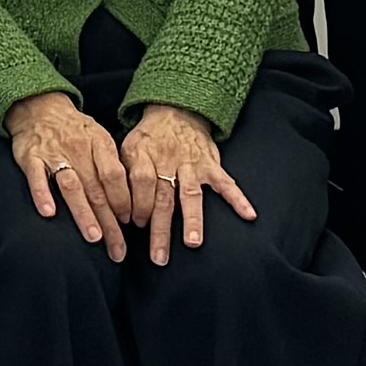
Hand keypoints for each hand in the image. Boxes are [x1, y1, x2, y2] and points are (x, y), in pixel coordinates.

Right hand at [5, 89, 128, 242]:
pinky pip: (37, 177)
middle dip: (109, 222)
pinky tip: (49, 213)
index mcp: (99, 144)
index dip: (124, 200)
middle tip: (118, 249)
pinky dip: (43, 194)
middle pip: (97, 189)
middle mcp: (78, 149)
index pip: (115, 175)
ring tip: (93, 237)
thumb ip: (111, 167)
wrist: (39, 107)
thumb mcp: (99, 139)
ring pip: (71, 186)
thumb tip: (130, 204)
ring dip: (83, 212)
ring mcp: (53, 153)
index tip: (130, 223)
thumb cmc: (75, 130)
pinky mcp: (30, 158)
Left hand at [115, 103, 254, 253]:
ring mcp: (191, 163)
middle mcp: (167, 160)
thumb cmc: (148, 138)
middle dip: (160, 228)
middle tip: (159, 256)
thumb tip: (117, 212)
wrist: (176, 109)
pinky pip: (226, 183)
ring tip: (193, 243)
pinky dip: (238, 199)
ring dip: (192, 219)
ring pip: (190, 194)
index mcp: (142, 154)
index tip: (134, 225)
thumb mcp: (127, 147)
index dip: (138, 203)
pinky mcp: (210, 165)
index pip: (140, 181)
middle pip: (163, 197)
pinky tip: (248, 215)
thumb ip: (123, 175)